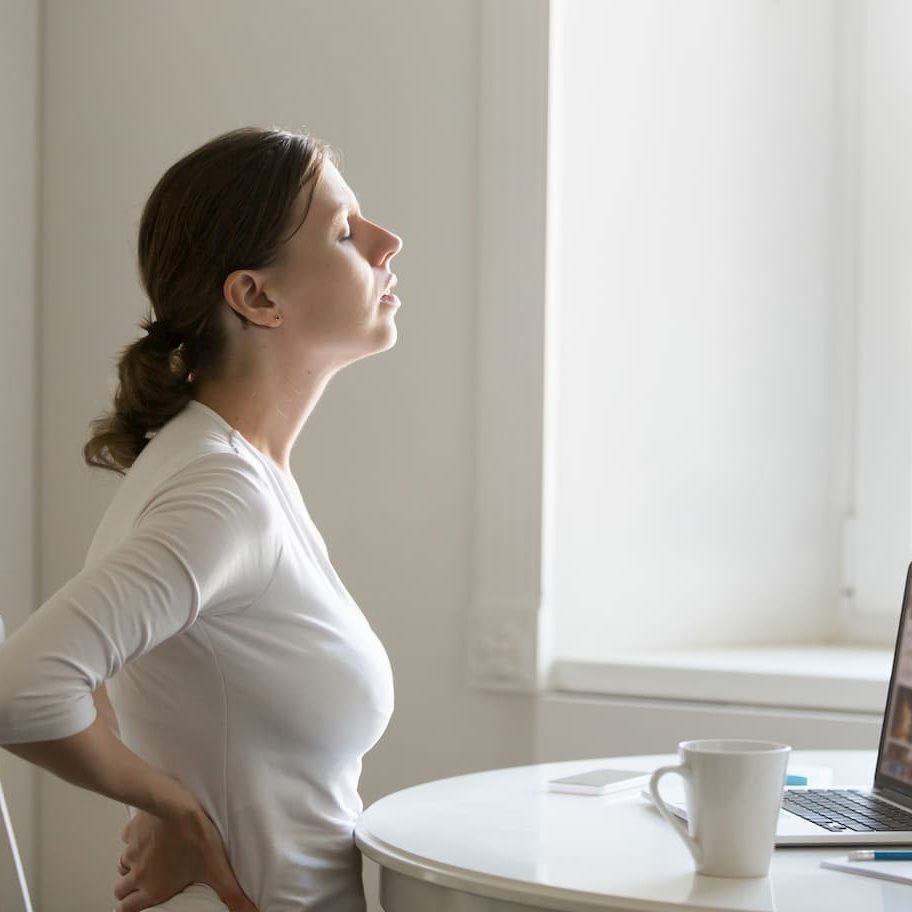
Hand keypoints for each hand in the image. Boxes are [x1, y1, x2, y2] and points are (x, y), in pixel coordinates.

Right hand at [113, 803, 258, 911]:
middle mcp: (138, 872)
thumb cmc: (194, 836)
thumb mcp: (217, 869)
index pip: (127, 909)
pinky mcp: (132, 830)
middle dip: (128, 889)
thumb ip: (231, 894)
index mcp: (154, 887)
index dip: (129, 909)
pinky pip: (126, 839)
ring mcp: (132, 850)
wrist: (175, 804)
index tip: (136, 905)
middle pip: (120, 889)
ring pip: (121, 864)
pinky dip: (133, 839)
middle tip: (143, 883)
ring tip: (146, 859)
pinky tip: (148, 832)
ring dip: (130, 865)